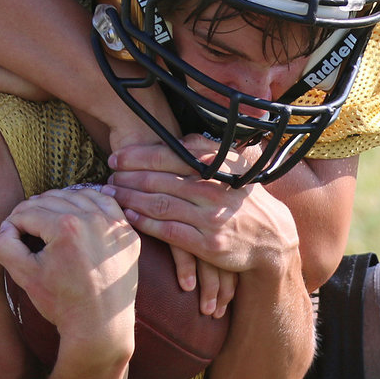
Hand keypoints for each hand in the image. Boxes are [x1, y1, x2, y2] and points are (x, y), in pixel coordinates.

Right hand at [0, 187, 139, 372]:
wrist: (100, 327)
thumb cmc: (62, 303)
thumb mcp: (25, 276)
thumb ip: (4, 246)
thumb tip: (4, 227)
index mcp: (65, 228)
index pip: (28, 212)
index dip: (14, 222)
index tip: (10, 233)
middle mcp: (92, 219)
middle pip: (51, 201)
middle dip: (32, 211)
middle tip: (24, 225)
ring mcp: (113, 225)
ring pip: (77, 196)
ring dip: (59, 202)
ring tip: (47, 215)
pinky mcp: (127, 233)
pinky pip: (106, 202)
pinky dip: (90, 199)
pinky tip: (78, 204)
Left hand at [104, 136, 299, 319]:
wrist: (272, 237)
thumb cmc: (243, 197)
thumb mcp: (232, 166)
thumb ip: (205, 149)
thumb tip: (178, 135)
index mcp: (215, 167)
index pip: (169, 156)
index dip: (138, 156)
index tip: (116, 156)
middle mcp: (211, 189)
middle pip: (159, 180)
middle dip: (128, 177)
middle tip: (107, 176)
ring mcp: (209, 217)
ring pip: (160, 204)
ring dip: (131, 198)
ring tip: (110, 194)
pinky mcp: (207, 244)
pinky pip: (169, 231)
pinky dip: (146, 223)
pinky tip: (129, 216)